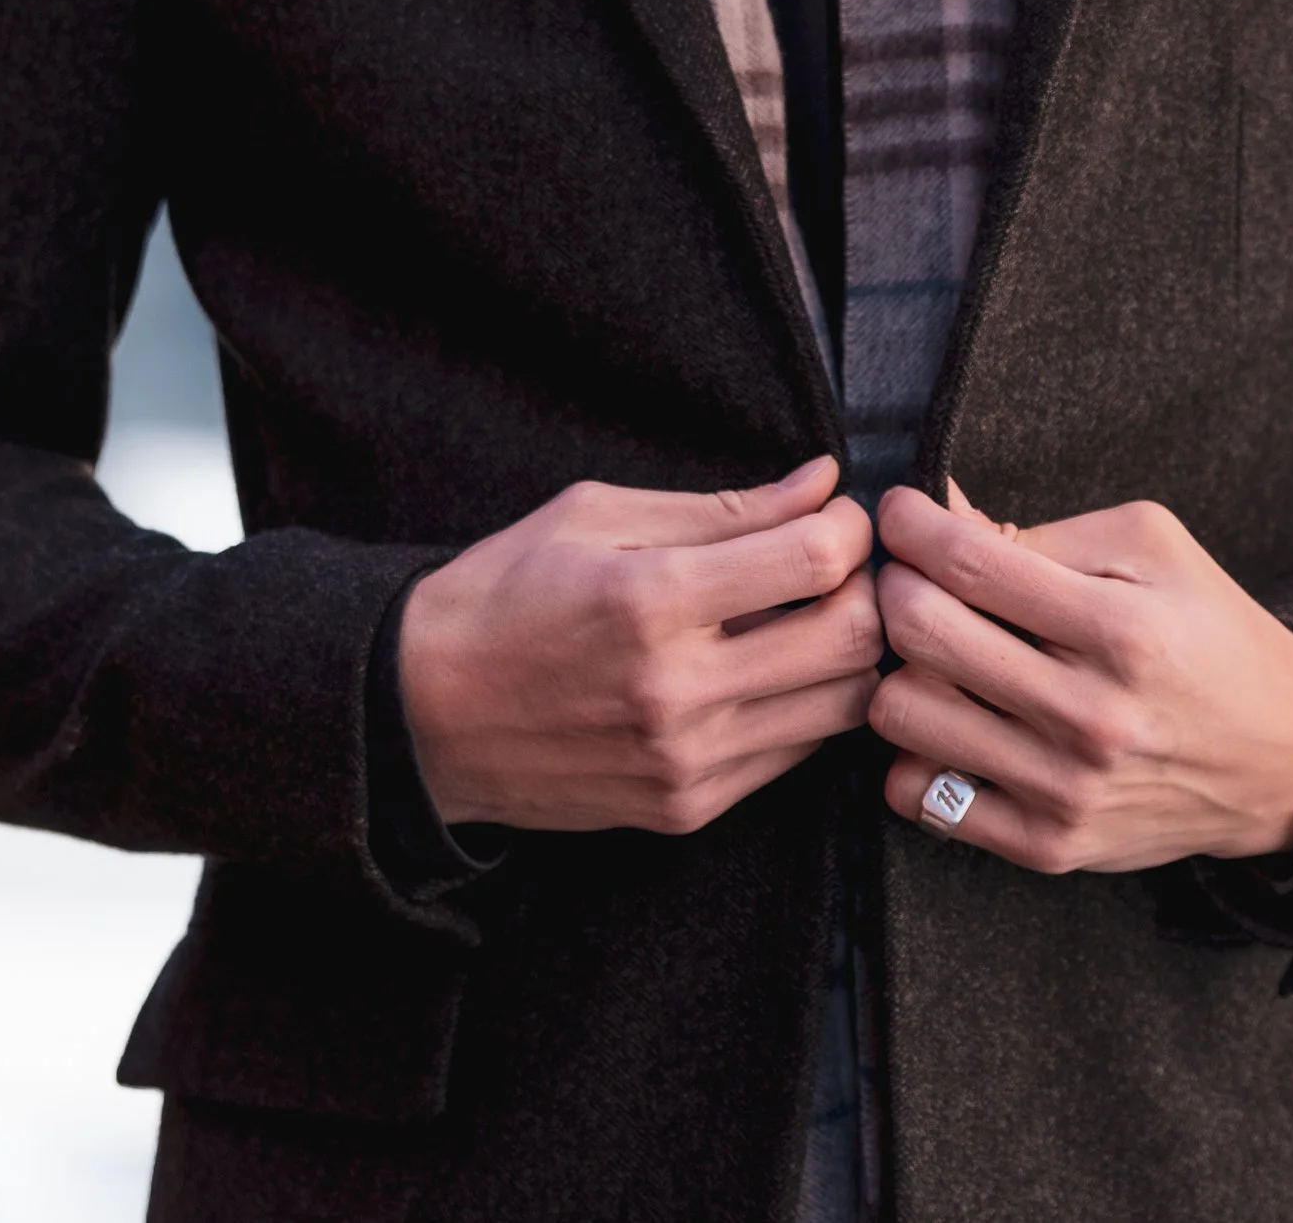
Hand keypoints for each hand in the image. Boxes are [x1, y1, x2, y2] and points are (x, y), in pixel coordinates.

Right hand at [398, 456, 880, 835]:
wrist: (422, 715)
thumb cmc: (505, 593)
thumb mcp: (595, 514)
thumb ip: (722, 507)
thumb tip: (820, 483)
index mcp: (651, 599)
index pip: (814, 563)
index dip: (850, 527)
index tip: (838, 513)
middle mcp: (677, 691)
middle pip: (849, 642)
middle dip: (869, 590)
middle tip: (843, 565)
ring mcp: (685, 761)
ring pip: (840, 709)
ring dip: (848, 655)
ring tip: (814, 617)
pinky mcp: (685, 808)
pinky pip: (793, 756)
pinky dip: (805, 706)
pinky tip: (771, 669)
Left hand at [869, 481, 1292, 875]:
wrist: (1282, 755)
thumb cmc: (1208, 632)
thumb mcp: (1151, 546)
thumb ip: (1042, 532)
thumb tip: (942, 514)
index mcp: (1119, 628)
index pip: (967, 563)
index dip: (909, 525)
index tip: (900, 513)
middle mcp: (1091, 716)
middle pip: (920, 633)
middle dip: (894, 586)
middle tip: (909, 575)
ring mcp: (1067, 790)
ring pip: (904, 715)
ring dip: (899, 669)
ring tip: (930, 651)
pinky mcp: (1051, 847)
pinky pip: (920, 798)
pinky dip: (915, 751)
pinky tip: (951, 719)